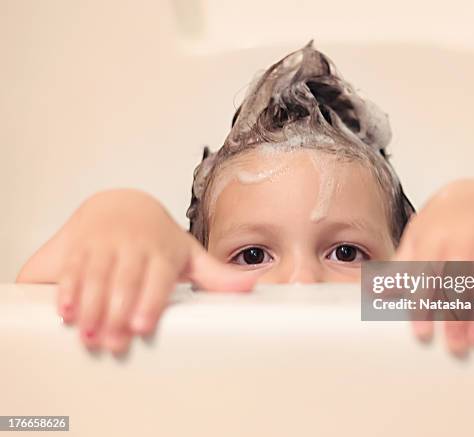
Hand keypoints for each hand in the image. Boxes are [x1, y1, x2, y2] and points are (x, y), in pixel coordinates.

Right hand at [22, 189, 255, 354]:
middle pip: (125, 280)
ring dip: (91, 305)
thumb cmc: (158, 236)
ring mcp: (104, 243)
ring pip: (96, 274)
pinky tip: (66, 312)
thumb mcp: (188, 253)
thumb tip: (253, 284)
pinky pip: (71, 266)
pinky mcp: (79, 245)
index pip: (158, 277)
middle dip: (117, 312)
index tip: (141, 326)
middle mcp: (134, 245)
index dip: (149, 301)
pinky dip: (67, 288)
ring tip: (89, 334)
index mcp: (163, 250)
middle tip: (113, 342)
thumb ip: (216, 274)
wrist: (121, 203)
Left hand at [394, 179, 473, 355]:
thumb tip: (374, 292)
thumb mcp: (416, 239)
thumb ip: (400, 268)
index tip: (422, 335)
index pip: (425, 276)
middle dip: (457, 316)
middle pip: (458, 281)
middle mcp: (461, 238)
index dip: (423, 306)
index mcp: (433, 239)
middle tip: (455, 347)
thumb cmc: (442, 224)